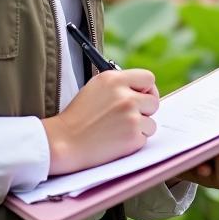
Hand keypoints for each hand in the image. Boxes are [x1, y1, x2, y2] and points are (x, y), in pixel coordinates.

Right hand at [42, 69, 158, 174]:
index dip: (146, 88)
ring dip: (139, 128)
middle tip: (128, 117)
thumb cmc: (78, 116)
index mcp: (114, 79)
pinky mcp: (133, 136)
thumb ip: (119, 84)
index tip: (141, 96)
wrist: (64, 142)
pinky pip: (145, 138)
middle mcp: (125, 96)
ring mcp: (131, 117)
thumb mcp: (95, 88)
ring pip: (151, 122)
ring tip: (117, 130)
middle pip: (153, 101)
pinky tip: (116, 140)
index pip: (148, 78)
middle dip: (144, 110)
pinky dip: (134, 141)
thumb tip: (142, 89)